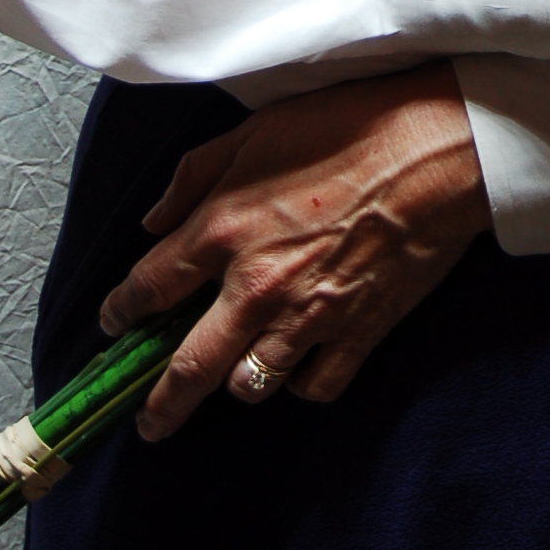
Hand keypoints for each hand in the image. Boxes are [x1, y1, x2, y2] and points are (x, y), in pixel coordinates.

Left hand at [98, 61, 490, 439]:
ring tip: (234, 378)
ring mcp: (307, 317)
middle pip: (187, 368)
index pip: (148, 289)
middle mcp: (255, 286)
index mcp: (222, 230)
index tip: (115, 324)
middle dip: (159, 404)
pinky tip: (300, 365)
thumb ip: (193, 176)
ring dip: (236, 384)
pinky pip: (315, 386)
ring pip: (249, 386)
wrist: (434, 151)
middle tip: (146, 423)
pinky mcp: (357, 332)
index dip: (121, 312)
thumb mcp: (254, 131)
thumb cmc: (347, 127)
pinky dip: (303, 382)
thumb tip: (154, 221)